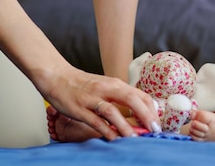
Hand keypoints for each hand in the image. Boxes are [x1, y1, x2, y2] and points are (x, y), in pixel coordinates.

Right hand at [38, 63, 159, 139]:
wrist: (57, 76)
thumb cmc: (83, 84)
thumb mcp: (106, 87)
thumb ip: (121, 98)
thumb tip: (139, 114)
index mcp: (115, 84)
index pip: (140, 95)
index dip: (151, 110)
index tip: (157, 123)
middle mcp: (106, 89)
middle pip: (132, 99)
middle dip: (145, 116)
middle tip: (154, 130)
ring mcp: (92, 98)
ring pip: (113, 111)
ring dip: (126, 126)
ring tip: (135, 138)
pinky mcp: (79, 108)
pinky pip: (95, 120)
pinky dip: (106, 130)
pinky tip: (113, 138)